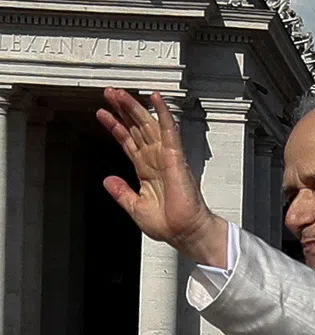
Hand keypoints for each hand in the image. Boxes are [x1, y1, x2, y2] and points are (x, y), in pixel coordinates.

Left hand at [96, 88, 226, 264]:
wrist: (184, 233)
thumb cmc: (169, 224)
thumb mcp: (135, 207)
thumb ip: (122, 192)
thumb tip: (108, 181)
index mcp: (147, 171)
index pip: (129, 142)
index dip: (115, 127)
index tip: (102, 114)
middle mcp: (156, 161)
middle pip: (137, 129)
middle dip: (123, 111)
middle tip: (110, 94)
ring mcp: (167, 157)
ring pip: (149, 125)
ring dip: (136, 108)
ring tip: (120, 94)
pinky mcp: (176, 158)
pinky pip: (170, 131)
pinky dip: (164, 114)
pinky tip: (156, 99)